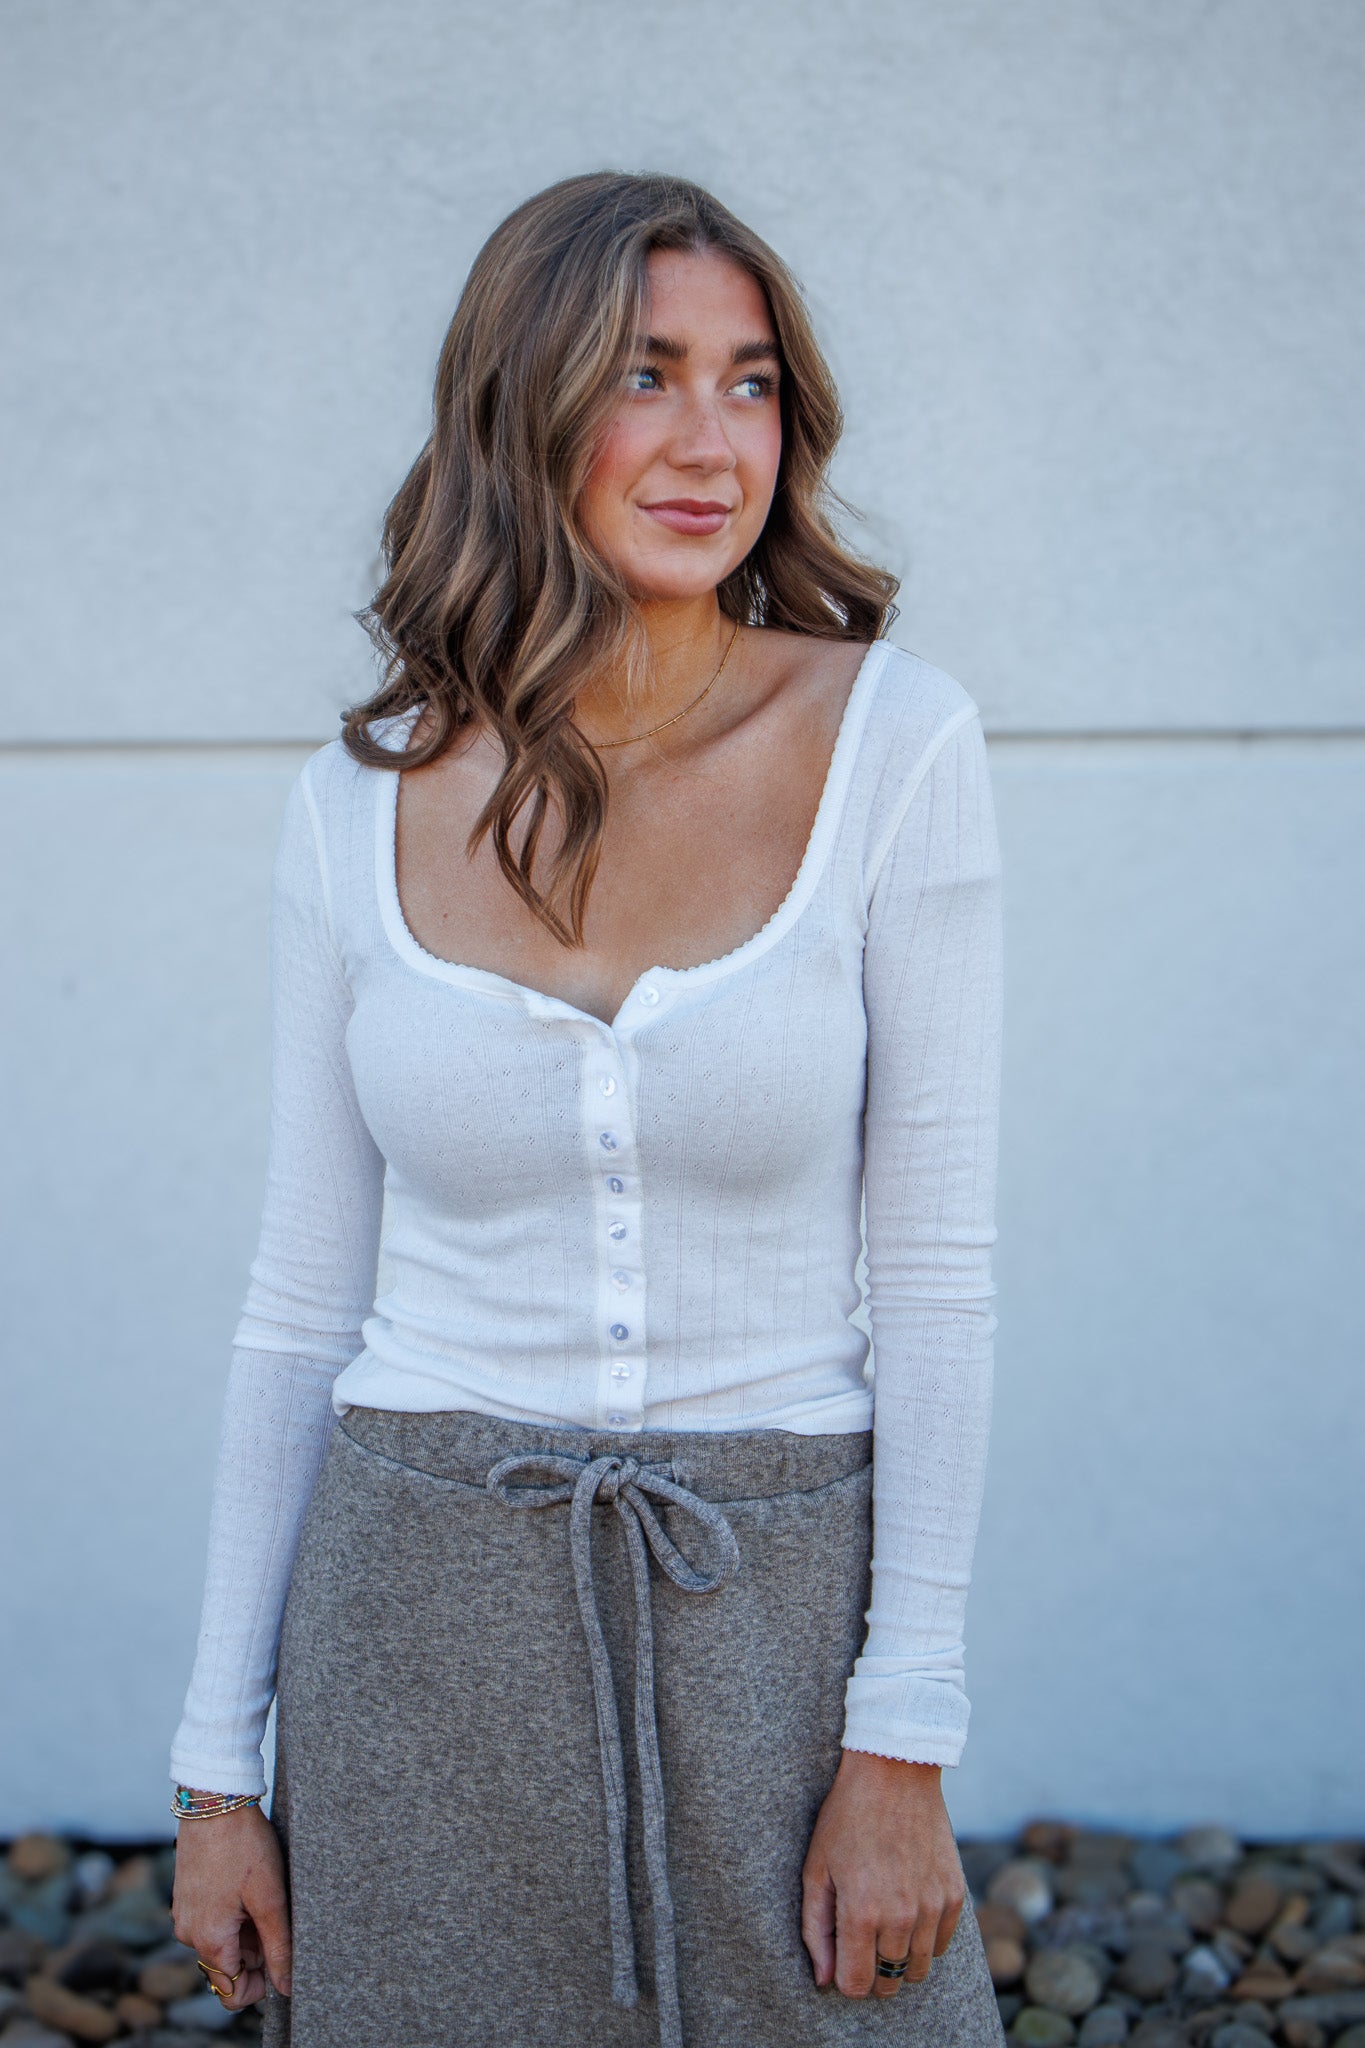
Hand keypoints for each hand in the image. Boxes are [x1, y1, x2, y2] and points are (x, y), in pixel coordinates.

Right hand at [171, 1800, 291, 2009]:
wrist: (213, 1800)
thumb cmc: (244, 1845)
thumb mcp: (270, 1898)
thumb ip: (278, 1947)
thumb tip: (285, 1987)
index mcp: (208, 1940)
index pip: (231, 1993)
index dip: (260, 1984)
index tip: (279, 1956)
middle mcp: (188, 1934)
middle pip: (228, 1966)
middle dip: (255, 1950)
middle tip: (274, 1911)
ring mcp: (184, 1914)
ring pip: (222, 1942)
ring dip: (245, 1929)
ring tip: (261, 1892)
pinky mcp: (186, 1897)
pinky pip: (212, 1921)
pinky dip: (233, 1913)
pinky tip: (246, 1884)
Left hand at [801, 1750, 965, 1998]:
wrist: (894, 1773)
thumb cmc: (847, 1818)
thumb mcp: (816, 1869)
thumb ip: (816, 1930)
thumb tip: (824, 1980)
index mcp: (861, 1912)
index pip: (856, 1985)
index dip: (845, 1979)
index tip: (842, 1958)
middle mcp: (901, 1917)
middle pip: (888, 1983)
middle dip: (872, 1973)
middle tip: (861, 1942)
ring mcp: (932, 1907)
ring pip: (917, 1970)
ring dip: (898, 1959)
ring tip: (883, 1925)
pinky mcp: (954, 1895)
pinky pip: (941, 1945)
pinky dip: (924, 1939)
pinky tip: (908, 1910)